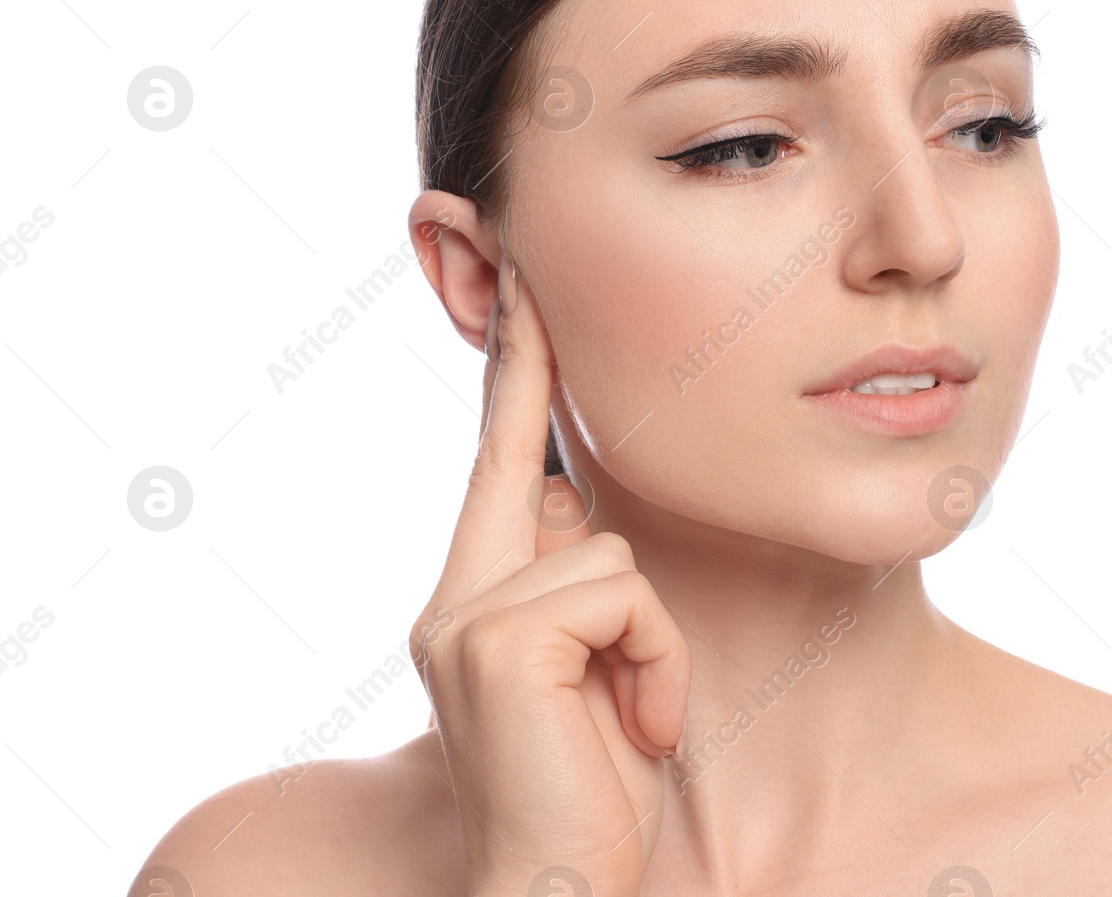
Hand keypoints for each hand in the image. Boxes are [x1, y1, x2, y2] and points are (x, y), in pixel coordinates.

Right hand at [409, 253, 689, 896]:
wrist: (566, 888)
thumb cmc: (598, 787)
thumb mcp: (599, 670)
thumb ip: (576, 585)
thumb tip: (579, 507)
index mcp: (480, 597)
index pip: (500, 459)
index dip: (512, 370)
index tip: (514, 283)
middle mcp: (456, 595)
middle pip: (527, 459)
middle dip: (527, 363)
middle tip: (508, 277)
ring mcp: (464, 614)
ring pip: (612, 550)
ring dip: (655, 643)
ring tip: (636, 718)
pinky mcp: (493, 636)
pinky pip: (621, 593)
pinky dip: (656, 662)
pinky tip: (636, 730)